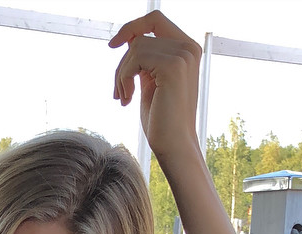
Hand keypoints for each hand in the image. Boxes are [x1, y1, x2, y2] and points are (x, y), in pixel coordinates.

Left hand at [109, 12, 201, 159]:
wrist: (174, 145)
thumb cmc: (161, 120)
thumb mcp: (150, 82)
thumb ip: (145, 60)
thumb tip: (128, 38)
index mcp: (186, 49)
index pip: (155, 20)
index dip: (132, 27)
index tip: (113, 45)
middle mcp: (189, 47)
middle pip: (141, 36)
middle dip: (122, 63)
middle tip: (118, 92)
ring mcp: (183, 55)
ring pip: (135, 47)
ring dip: (121, 74)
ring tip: (124, 98)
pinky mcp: (173, 66)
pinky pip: (135, 58)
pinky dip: (124, 78)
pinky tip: (127, 100)